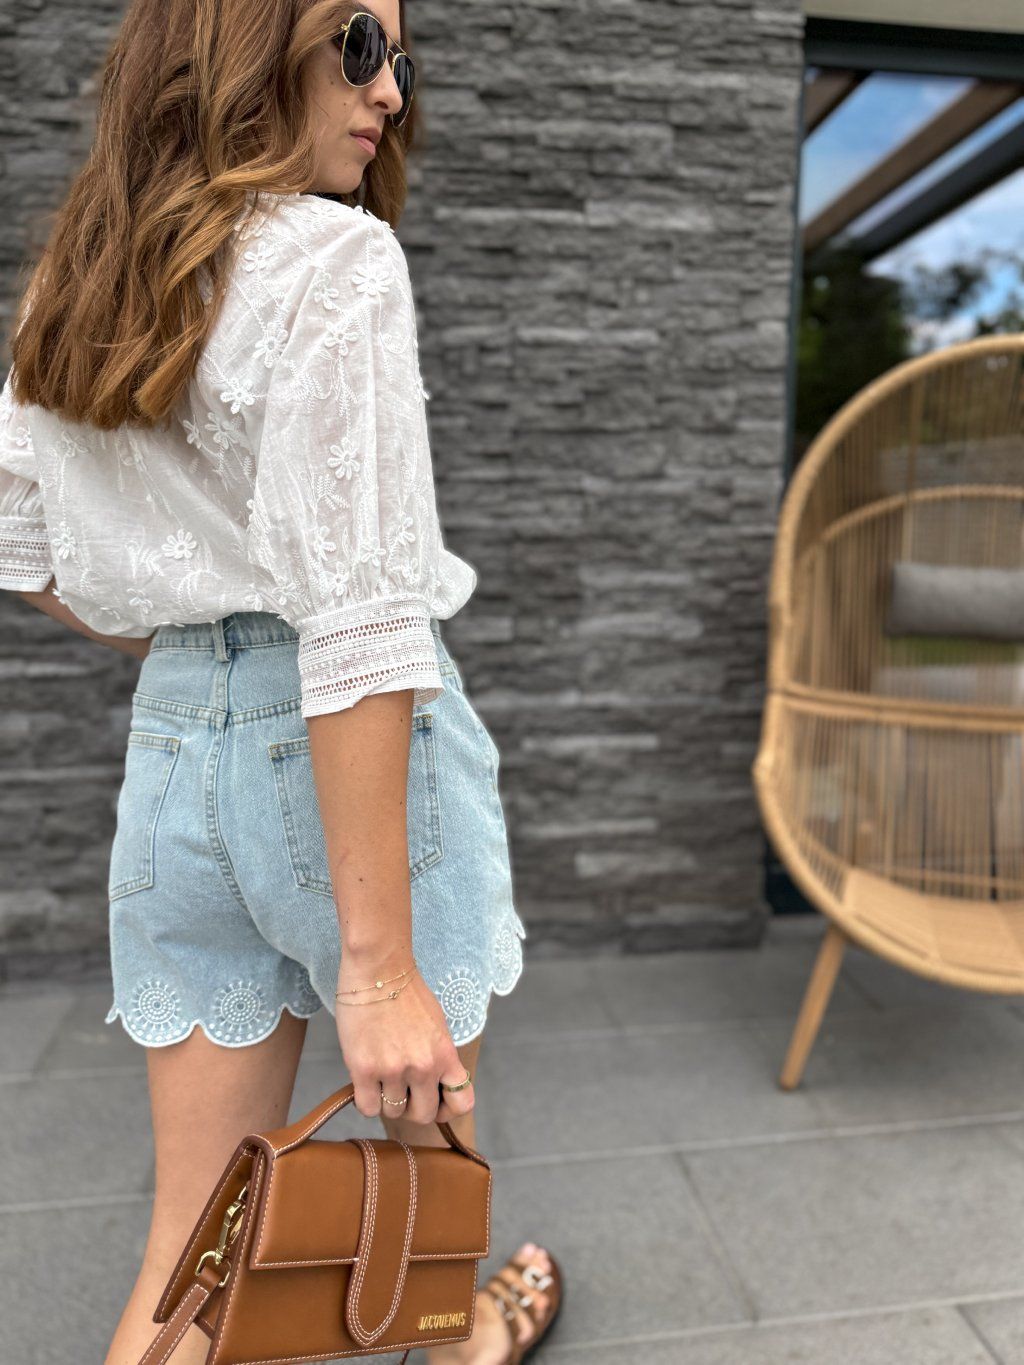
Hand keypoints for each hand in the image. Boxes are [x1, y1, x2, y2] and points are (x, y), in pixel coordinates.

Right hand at [334, 954, 474, 1126]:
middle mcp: (423, 1066)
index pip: (462, 1103)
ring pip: (393, 1112)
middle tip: (402, 1089)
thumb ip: (439, 1057)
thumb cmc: (406, 992)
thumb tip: (434, 1085)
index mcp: (445, 1054)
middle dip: (413, 1107)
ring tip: (382, 1077)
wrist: (378, 969)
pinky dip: (367, 1100)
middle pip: (424, 1115)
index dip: (449, 1108)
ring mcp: (393, 1069)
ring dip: (387, 1100)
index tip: (436, 1100)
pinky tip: (366, 1081)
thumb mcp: (437, 1025)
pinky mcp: (363, 1069)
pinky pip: (368, 1107)